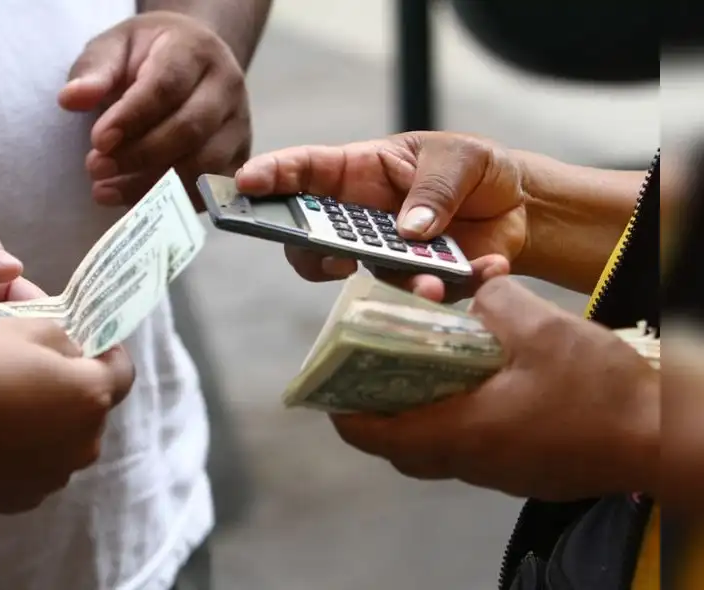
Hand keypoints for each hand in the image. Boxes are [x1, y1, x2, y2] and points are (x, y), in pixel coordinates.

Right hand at [0, 318, 134, 512]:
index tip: (84, 341)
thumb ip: (66, 338)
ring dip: (50, 421)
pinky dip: (26, 450)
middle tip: (32, 370)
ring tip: (6, 404)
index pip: (123, 371)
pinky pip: (38, 465)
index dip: (107, 352)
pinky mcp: (24, 499)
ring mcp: (56, 477)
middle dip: (72, 387)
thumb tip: (78, 354)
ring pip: (65, 440)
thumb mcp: (22, 327)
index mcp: (92, 396)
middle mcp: (86, 443)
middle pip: (92, 408)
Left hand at [59, 11, 250, 209]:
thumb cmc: (148, 55)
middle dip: (139, 156)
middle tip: (96, 168)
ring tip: (107, 189)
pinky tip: (136, 202)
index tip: (97, 141)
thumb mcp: (115, 48)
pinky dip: (173, 202)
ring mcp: (239, 124)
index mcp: (195, 51)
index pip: (167, 86)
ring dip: (153, 185)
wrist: (191, 61)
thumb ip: (94, 71)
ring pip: (204, 165)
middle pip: (190, 129)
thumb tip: (72, 98)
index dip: (132, 118)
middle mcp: (227, 86)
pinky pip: (211, 189)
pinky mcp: (239, 157)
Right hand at [235, 132, 525, 300]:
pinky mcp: (416, 283)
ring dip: (399, 284)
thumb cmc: (474, 169)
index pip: (303, 172)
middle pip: (310, 240)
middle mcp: (359, 219)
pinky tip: (490, 267)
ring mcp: (384, 255)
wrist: (520, 208)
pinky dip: (458, 287)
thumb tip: (410, 230)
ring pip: (364, 279)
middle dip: (315, 253)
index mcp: (358, 173)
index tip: (244, 184)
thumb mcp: (460, 159)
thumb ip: (434, 190)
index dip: (270, 177)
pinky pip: (423, 295)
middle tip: (339, 260)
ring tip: (434, 283)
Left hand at [330, 277, 658, 500]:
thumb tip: (476, 288)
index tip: (330, 385)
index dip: (342, 410)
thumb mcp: (539, 326)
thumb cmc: (599, 392)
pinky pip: (471, 448)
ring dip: (421, 411)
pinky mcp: (521, 471)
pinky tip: (477, 381)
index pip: (371, 434)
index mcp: (458, 432)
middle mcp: (469, 462)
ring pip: (435, 448)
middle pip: (399, 445)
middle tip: (374, 368)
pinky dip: (458, 418)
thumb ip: (493, 300)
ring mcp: (496, 472)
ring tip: (420, 367)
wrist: (662, 439)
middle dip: (379, 407)